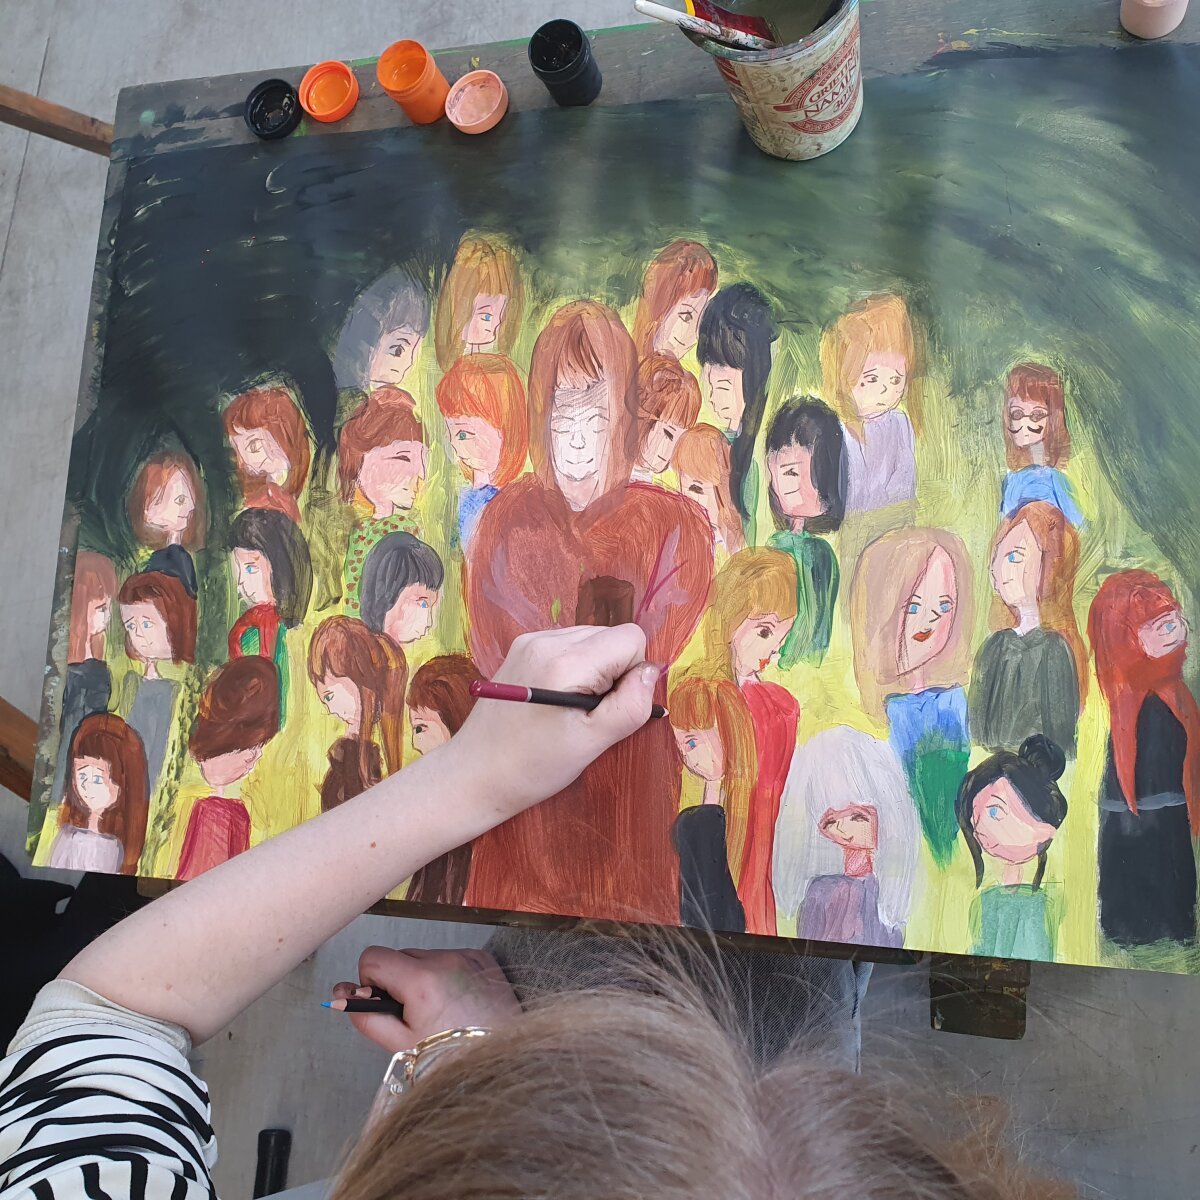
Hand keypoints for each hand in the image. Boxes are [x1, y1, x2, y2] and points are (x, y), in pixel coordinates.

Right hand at [330, 946, 520, 1054]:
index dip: (371, 982)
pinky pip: (450, 958)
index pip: (373, 957)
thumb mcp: (401, 1045)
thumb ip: (366, 1017)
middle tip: (415, 1015)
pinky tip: (457, 1002)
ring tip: (439, 1011)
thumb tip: (341, 996)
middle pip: (400, 956)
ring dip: (423, 978)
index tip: (386, 1003)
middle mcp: (447, 960)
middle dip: (398, 982)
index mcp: (423, 980)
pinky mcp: (483, 958)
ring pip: (425, 957)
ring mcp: (468, 956)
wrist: (502, 1062)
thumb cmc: (452, 1057)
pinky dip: (446, 976)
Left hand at [450, 624, 659, 816]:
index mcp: (565, 660)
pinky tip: (556, 698)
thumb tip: (652, 672)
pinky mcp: (521, 647)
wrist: (474, 774)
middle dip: (614, 671)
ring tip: (570, 708)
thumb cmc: (533, 766)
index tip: (609, 706)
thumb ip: (630, 705)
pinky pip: (569, 644)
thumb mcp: (592, 743)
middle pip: (611, 635)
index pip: (630, 638)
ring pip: (592, 638)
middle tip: (589, 712)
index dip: (632, 673)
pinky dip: (575, 667)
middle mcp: (546, 639)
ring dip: (595, 669)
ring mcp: (530, 640)